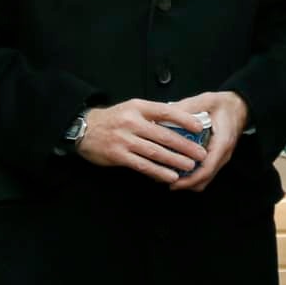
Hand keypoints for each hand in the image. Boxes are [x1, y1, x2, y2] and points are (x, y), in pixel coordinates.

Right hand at [74, 98, 208, 183]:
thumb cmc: (114, 119)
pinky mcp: (118, 155)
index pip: (166, 111)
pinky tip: (170, 177)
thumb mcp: (132, 109)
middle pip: (163, 135)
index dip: (184, 119)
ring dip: (175, 161)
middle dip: (185, 146)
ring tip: (190, 167)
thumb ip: (152, 115)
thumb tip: (179, 123)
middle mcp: (132, 122)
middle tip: (201, 154)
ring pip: (155, 152)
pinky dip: (158, 172)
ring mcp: (124, 140)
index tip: (200, 127)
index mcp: (138, 107)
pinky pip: (142, 165)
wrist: (84, 129)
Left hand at [167, 91, 248, 192]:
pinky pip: (204, 172)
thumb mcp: (206, 100)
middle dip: (184, 184)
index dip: (189, 179)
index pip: (207, 168)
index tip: (173, 183)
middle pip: (204, 179)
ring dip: (187, 181)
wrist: (240, 106)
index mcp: (222, 142)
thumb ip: (187, 107)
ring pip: (204, 179)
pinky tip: (177, 167)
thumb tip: (165, 112)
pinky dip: (191, 175)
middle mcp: (223, 154)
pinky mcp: (217, 158)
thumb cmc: (224, 104)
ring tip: (167, 174)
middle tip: (163, 179)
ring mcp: (221, 158)